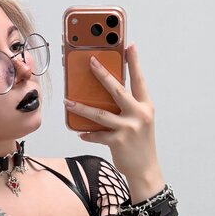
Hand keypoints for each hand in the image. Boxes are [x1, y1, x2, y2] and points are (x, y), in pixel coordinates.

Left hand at [64, 43, 160, 180]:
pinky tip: (80, 132)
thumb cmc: (141, 143)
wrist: (146, 169)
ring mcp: (128, 128)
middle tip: (90, 62)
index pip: (139, 80)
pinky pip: (97, 134)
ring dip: (81, 107)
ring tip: (68, 101)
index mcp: (145, 106)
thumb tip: (106, 94)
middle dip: (102, 74)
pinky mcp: (118, 141)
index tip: (129, 46)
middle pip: (117, 90)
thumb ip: (128, 107)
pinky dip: (87, 134)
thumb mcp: (140, 121)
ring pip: (100, 113)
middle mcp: (139, 115)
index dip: (134, 63)